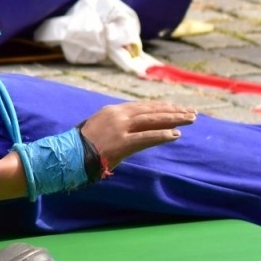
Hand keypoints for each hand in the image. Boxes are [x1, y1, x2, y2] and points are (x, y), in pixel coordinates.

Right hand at [80, 100, 195, 169]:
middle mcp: (118, 115)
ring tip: (190, 119)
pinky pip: (147, 137)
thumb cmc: (83, 144)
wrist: (69, 154)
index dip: (162, 107)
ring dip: (173, 119)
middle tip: (191, 112)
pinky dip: (162, 135)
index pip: (143, 106)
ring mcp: (120, 128)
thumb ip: (117, 123)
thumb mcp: (100, 126)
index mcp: (113, 110)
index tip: (176, 108)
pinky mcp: (122, 142)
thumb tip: (135, 126)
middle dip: (173, 111)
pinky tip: (176, 134)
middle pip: (151, 110)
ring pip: (153, 120)